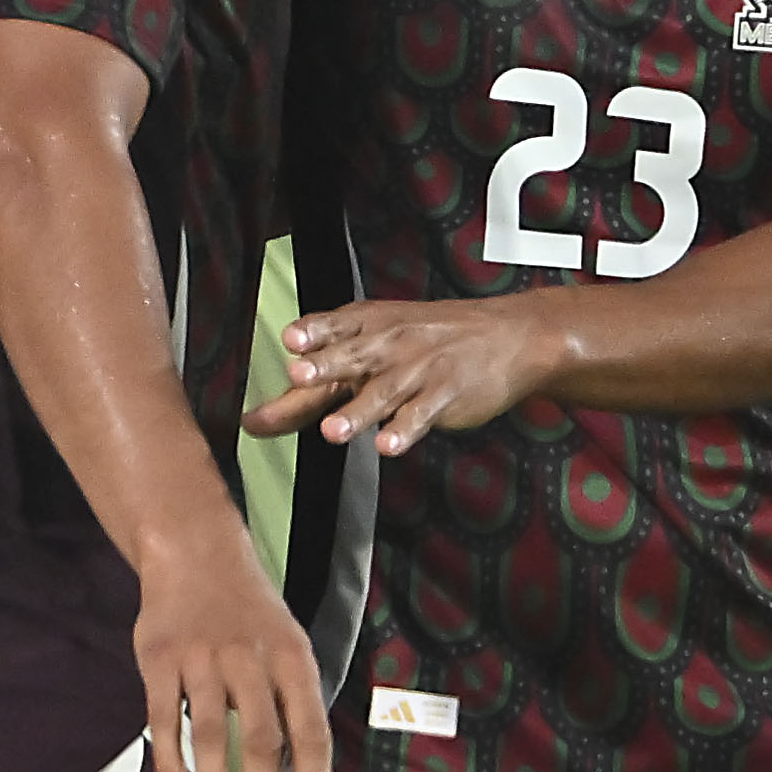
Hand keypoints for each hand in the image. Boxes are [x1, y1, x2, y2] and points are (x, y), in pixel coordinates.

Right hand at [131, 513, 331, 771]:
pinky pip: (163, 715)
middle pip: (259, 741)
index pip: (310, 732)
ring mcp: (201, 658)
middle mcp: (249, 660)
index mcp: (291, 659)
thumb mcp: (286, 643)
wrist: (193, 550)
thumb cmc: (247, 610)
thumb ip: (289, 700)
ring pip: (210, 734)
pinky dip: (168, 754)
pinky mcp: (158, 656)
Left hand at [245, 293, 561, 457]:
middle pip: (352, 357)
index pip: (335, 327)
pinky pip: (421, 415)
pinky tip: (387, 445)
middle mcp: (389, 345)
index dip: (312, 332)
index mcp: (368, 325)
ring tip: (332, 431)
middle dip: (324, 365)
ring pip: (383, 392)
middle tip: (298, 374)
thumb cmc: (432, 338)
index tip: (291, 339)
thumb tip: (261, 417)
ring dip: (356, 412)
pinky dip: (404, 431)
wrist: (511, 336)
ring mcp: (419, 370)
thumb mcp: (378, 341)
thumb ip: (320, 381)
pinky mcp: (445, 395)